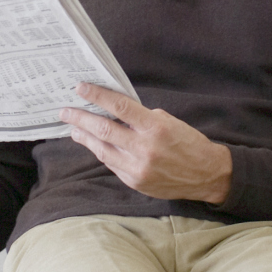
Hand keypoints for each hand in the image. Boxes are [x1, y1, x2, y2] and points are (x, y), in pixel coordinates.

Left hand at [61, 84, 232, 204]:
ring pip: (102, 150)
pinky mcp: (135, 182)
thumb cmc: (188, 143)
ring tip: (73, 128)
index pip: (119, 107)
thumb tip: (113, 111)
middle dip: (81, 118)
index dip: (97, 96)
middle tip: (65, 111)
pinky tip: (93, 144)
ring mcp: (138, 168)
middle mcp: (145, 148)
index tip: (81, 88)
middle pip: (103, 129)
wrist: (206, 175)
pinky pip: (112, 164)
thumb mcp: (168, 122)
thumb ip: (141, 118)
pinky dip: (101, 152)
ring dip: (85, 137)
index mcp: (155, 127)